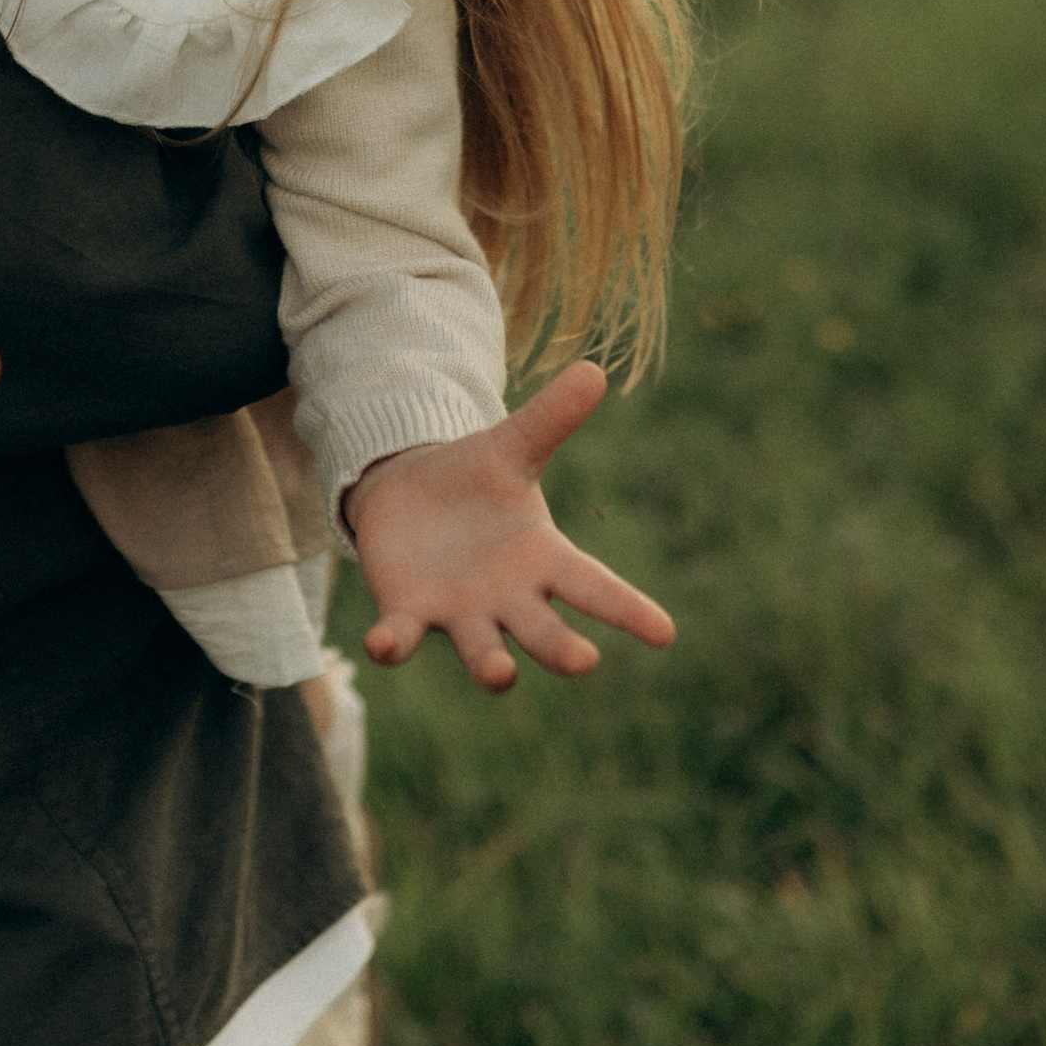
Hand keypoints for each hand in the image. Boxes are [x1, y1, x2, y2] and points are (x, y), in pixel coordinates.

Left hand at [345, 361, 673, 694]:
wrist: (410, 495)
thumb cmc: (476, 480)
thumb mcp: (511, 447)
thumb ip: (550, 418)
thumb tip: (594, 370)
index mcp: (543, 559)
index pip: (594, 586)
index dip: (629, 609)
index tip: (665, 633)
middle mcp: (509, 599)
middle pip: (543, 631)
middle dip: (561, 648)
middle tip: (583, 661)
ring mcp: (460, 612)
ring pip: (482, 650)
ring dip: (492, 665)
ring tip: (503, 675)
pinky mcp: (408, 613)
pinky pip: (400, 637)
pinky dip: (391, 644)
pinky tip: (380, 645)